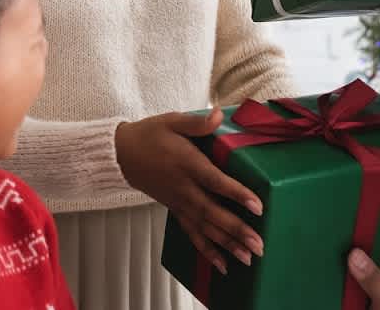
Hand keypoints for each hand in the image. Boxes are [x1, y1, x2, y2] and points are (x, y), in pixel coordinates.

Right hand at [117, 110, 263, 273]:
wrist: (121, 154)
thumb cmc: (150, 134)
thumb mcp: (172, 121)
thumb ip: (197, 123)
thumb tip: (218, 114)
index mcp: (186, 163)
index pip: (214, 180)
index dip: (236, 193)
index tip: (257, 205)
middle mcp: (183, 187)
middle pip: (212, 212)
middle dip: (236, 230)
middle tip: (259, 245)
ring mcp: (178, 202)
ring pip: (204, 227)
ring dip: (226, 244)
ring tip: (249, 258)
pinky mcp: (175, 210)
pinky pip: (192, 233)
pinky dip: (206, 250)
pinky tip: (223, 266)